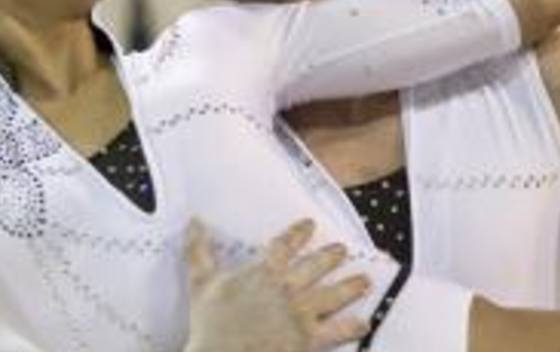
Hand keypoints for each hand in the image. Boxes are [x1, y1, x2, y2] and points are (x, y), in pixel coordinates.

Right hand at [184, 218, 370, 351]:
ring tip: (363, 280)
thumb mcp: (200, 282)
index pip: (285, 244)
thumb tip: (195, 222)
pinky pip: (337, 331)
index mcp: (263, 271)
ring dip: (350, 286)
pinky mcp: (309, 338)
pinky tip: (364, 323)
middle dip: (331, 256)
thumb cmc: (210, 324)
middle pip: (316, 266)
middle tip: (342, 250)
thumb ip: (199, 250)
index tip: (310, 225)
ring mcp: (300, 313)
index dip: (299, 233)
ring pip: (333, 294)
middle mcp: (287, 288)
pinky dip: (353, 327)